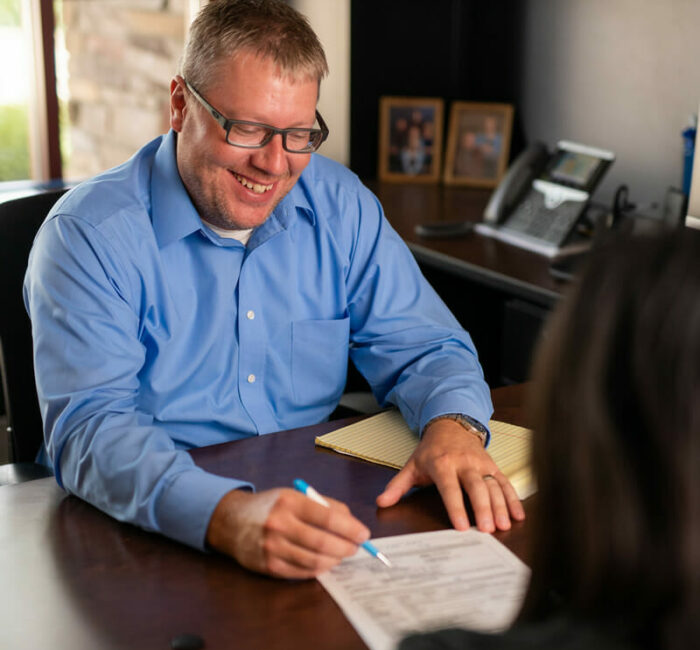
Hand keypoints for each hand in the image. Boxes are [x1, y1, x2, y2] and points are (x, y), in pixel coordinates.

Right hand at [206, 488, 369, 578]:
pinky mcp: (269, 566)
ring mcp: (272, 547)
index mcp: (289, 501)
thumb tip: (351, 523)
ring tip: (342, 555)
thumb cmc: (270, 506)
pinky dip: (319, 569)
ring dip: (335, 559)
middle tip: (356, 547)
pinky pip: (302, 571)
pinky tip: (326, 562)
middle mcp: (279, 524)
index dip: (350, 528)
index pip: (327, 516)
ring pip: (314, 559)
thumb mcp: (294, 495)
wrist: (232, 521)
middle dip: (346, 547)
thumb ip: (323, 505)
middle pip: (322, 541)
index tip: (363, 534)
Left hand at [376, 419, 524, 531]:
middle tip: (487, 530)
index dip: (455, 506)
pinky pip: (505, 482)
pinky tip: (519, 515)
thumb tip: (381, 502)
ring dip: (500, 506)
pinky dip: (513, 498)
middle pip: (476, 487)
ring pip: (493, 485)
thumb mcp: (411, 465)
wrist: (451, 425)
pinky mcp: (493, 466)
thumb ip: (397, 486)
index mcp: (442, 464)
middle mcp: (464, 463)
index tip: (460, 526)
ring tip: (504, 525)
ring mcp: (481, 464)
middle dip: (482, 508)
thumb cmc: (430, 450)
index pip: (449, 488)